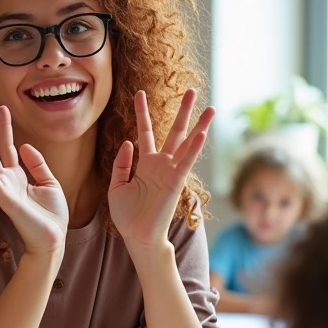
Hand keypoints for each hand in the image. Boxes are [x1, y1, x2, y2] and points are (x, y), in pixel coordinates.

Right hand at [0, 104, 67, 257]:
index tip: (3, 108)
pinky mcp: (5, 199)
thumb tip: (25, 145)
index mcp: (17, 176)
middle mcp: (6, 180)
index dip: (5, 127)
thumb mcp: (49, 183)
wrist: (53, 239)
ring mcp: (3, 189)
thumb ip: (37, 164)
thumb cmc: (52, 215)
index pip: (7, 146)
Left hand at [108, 90, 214, 251]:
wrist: (138, 236)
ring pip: (187, 143)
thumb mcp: (116, 186)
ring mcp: (170, 171)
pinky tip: (202, 134)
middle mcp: (161, 164)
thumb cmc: (127, 216)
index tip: (140, 93)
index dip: (142, 112)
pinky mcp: (176, 182)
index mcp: (146, 164)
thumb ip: (121, 164)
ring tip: (211, 107)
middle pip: (175, 131)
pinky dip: (194, 148)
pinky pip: (186, 162)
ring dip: (199, 125)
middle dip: (184, 111)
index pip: (145, 132)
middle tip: (192, 91)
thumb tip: (127, 142)